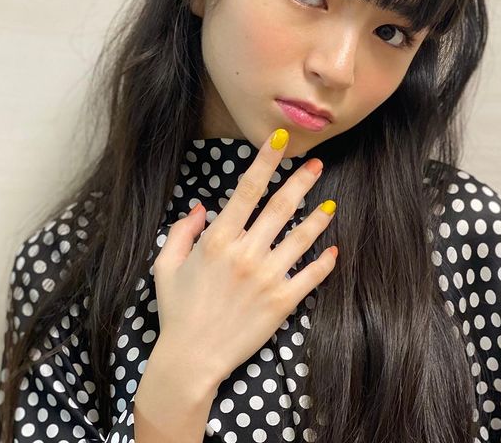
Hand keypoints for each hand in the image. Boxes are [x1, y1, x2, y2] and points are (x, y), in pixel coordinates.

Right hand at [151, 128, 336, 384]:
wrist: (191, 360)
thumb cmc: (177, 311)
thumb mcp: (166, 266)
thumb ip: (182, 231)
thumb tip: (201, 206)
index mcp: (218, 240)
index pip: (247, 190)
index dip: (266, 161)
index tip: (281, 141)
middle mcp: (246, 253)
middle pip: (280, 207)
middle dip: (301, 181)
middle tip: (317, 165)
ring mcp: (267, 277)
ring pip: (300, 238)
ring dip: (318, 218)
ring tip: (330, 204)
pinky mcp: (282, 302)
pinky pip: (310, 276)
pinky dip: (324, 262)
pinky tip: (334, 250)